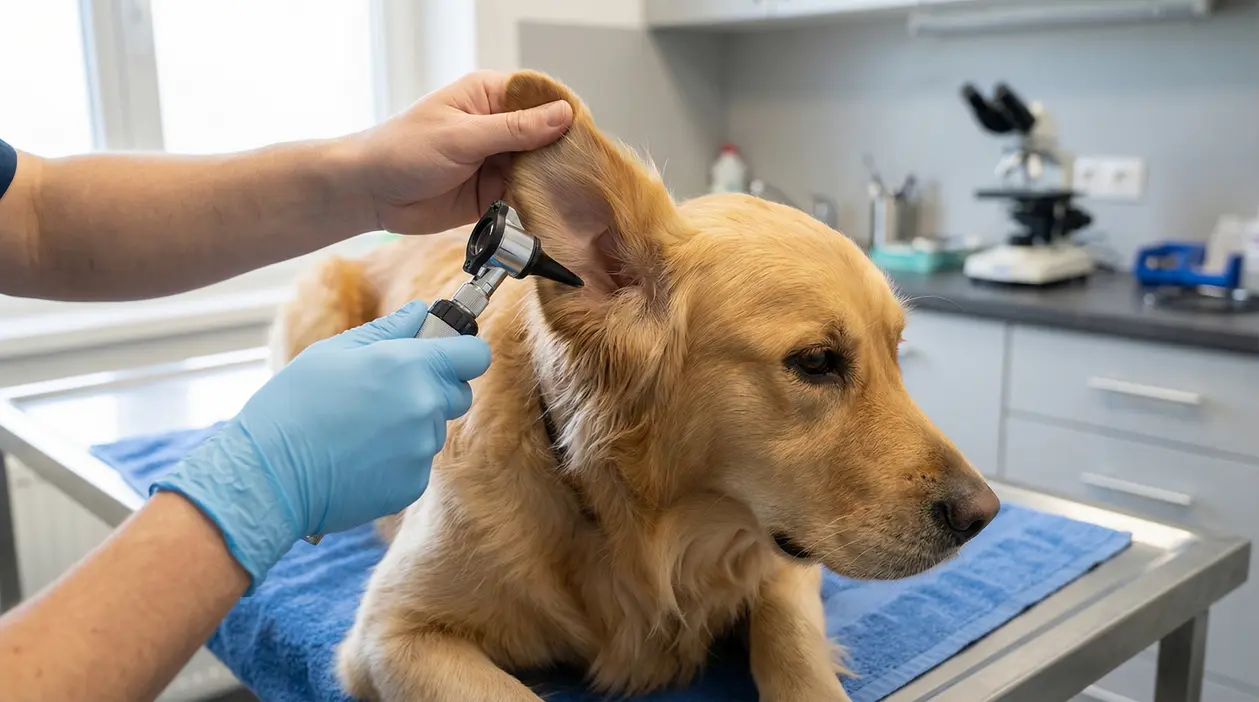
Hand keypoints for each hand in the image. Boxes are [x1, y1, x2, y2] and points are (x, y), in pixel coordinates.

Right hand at [151, 301, 490, 590]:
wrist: (270, 474)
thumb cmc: (293, 405)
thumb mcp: (333, 352)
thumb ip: (387, 331)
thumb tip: (420, 313)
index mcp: (409, 366)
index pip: (474, 355)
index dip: (463, 353)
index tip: (447, 354)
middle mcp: (424, 407)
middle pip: (459, 394)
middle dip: (435, 389)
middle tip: (389, 392)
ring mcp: (421, 449)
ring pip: (433, 430)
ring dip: (410, 426)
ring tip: (360, 429)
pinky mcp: (412, 485)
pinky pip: (417, 463)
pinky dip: (396, 460)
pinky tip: (358, 457)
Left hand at [350, 70, 573, 235]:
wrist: (370, 193)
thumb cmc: (402, 150)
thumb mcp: (462, 136)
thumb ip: (514, 129)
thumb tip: (562, 115)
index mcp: (488, 96)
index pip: (539, 96)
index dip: (563, 112)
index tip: (584, 134)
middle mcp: (497, 125)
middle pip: (546, 135)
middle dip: (563, 151)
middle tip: (583, 170)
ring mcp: (496, 160)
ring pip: (539, 168)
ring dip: (552, 180)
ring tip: (570, 192)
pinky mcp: (492, 192)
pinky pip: (525, 195)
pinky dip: (537, 203)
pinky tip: (551, 209)